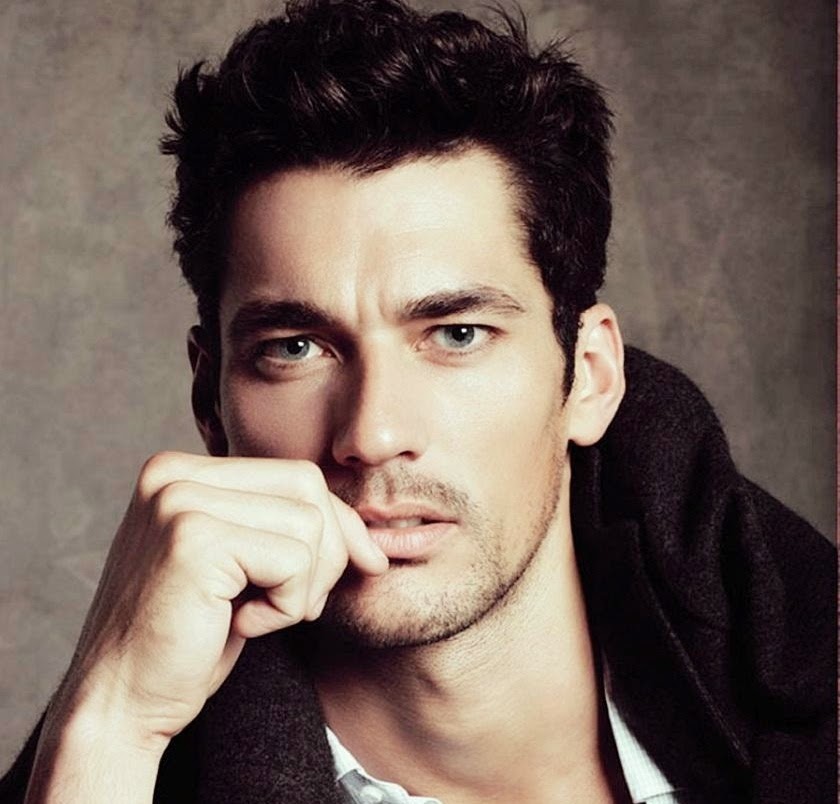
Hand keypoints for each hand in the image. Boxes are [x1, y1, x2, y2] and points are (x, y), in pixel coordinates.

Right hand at [46, 452, 387, 751]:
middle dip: (330, 550)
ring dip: (306, 584)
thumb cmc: (189, 638)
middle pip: (307, 485)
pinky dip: (288, 605)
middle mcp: (174, 474)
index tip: (364, 564)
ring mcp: (179, 502)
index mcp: (182, 472)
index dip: (339, 524)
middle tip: (298, 603)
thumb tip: (374, 540)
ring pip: (309, 523)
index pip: (296, 474)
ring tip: (258, 614)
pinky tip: (242, 625)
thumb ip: (288, 530)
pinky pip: (294, 560)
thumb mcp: (245, 568)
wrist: (121, 703)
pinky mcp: (193, 539)